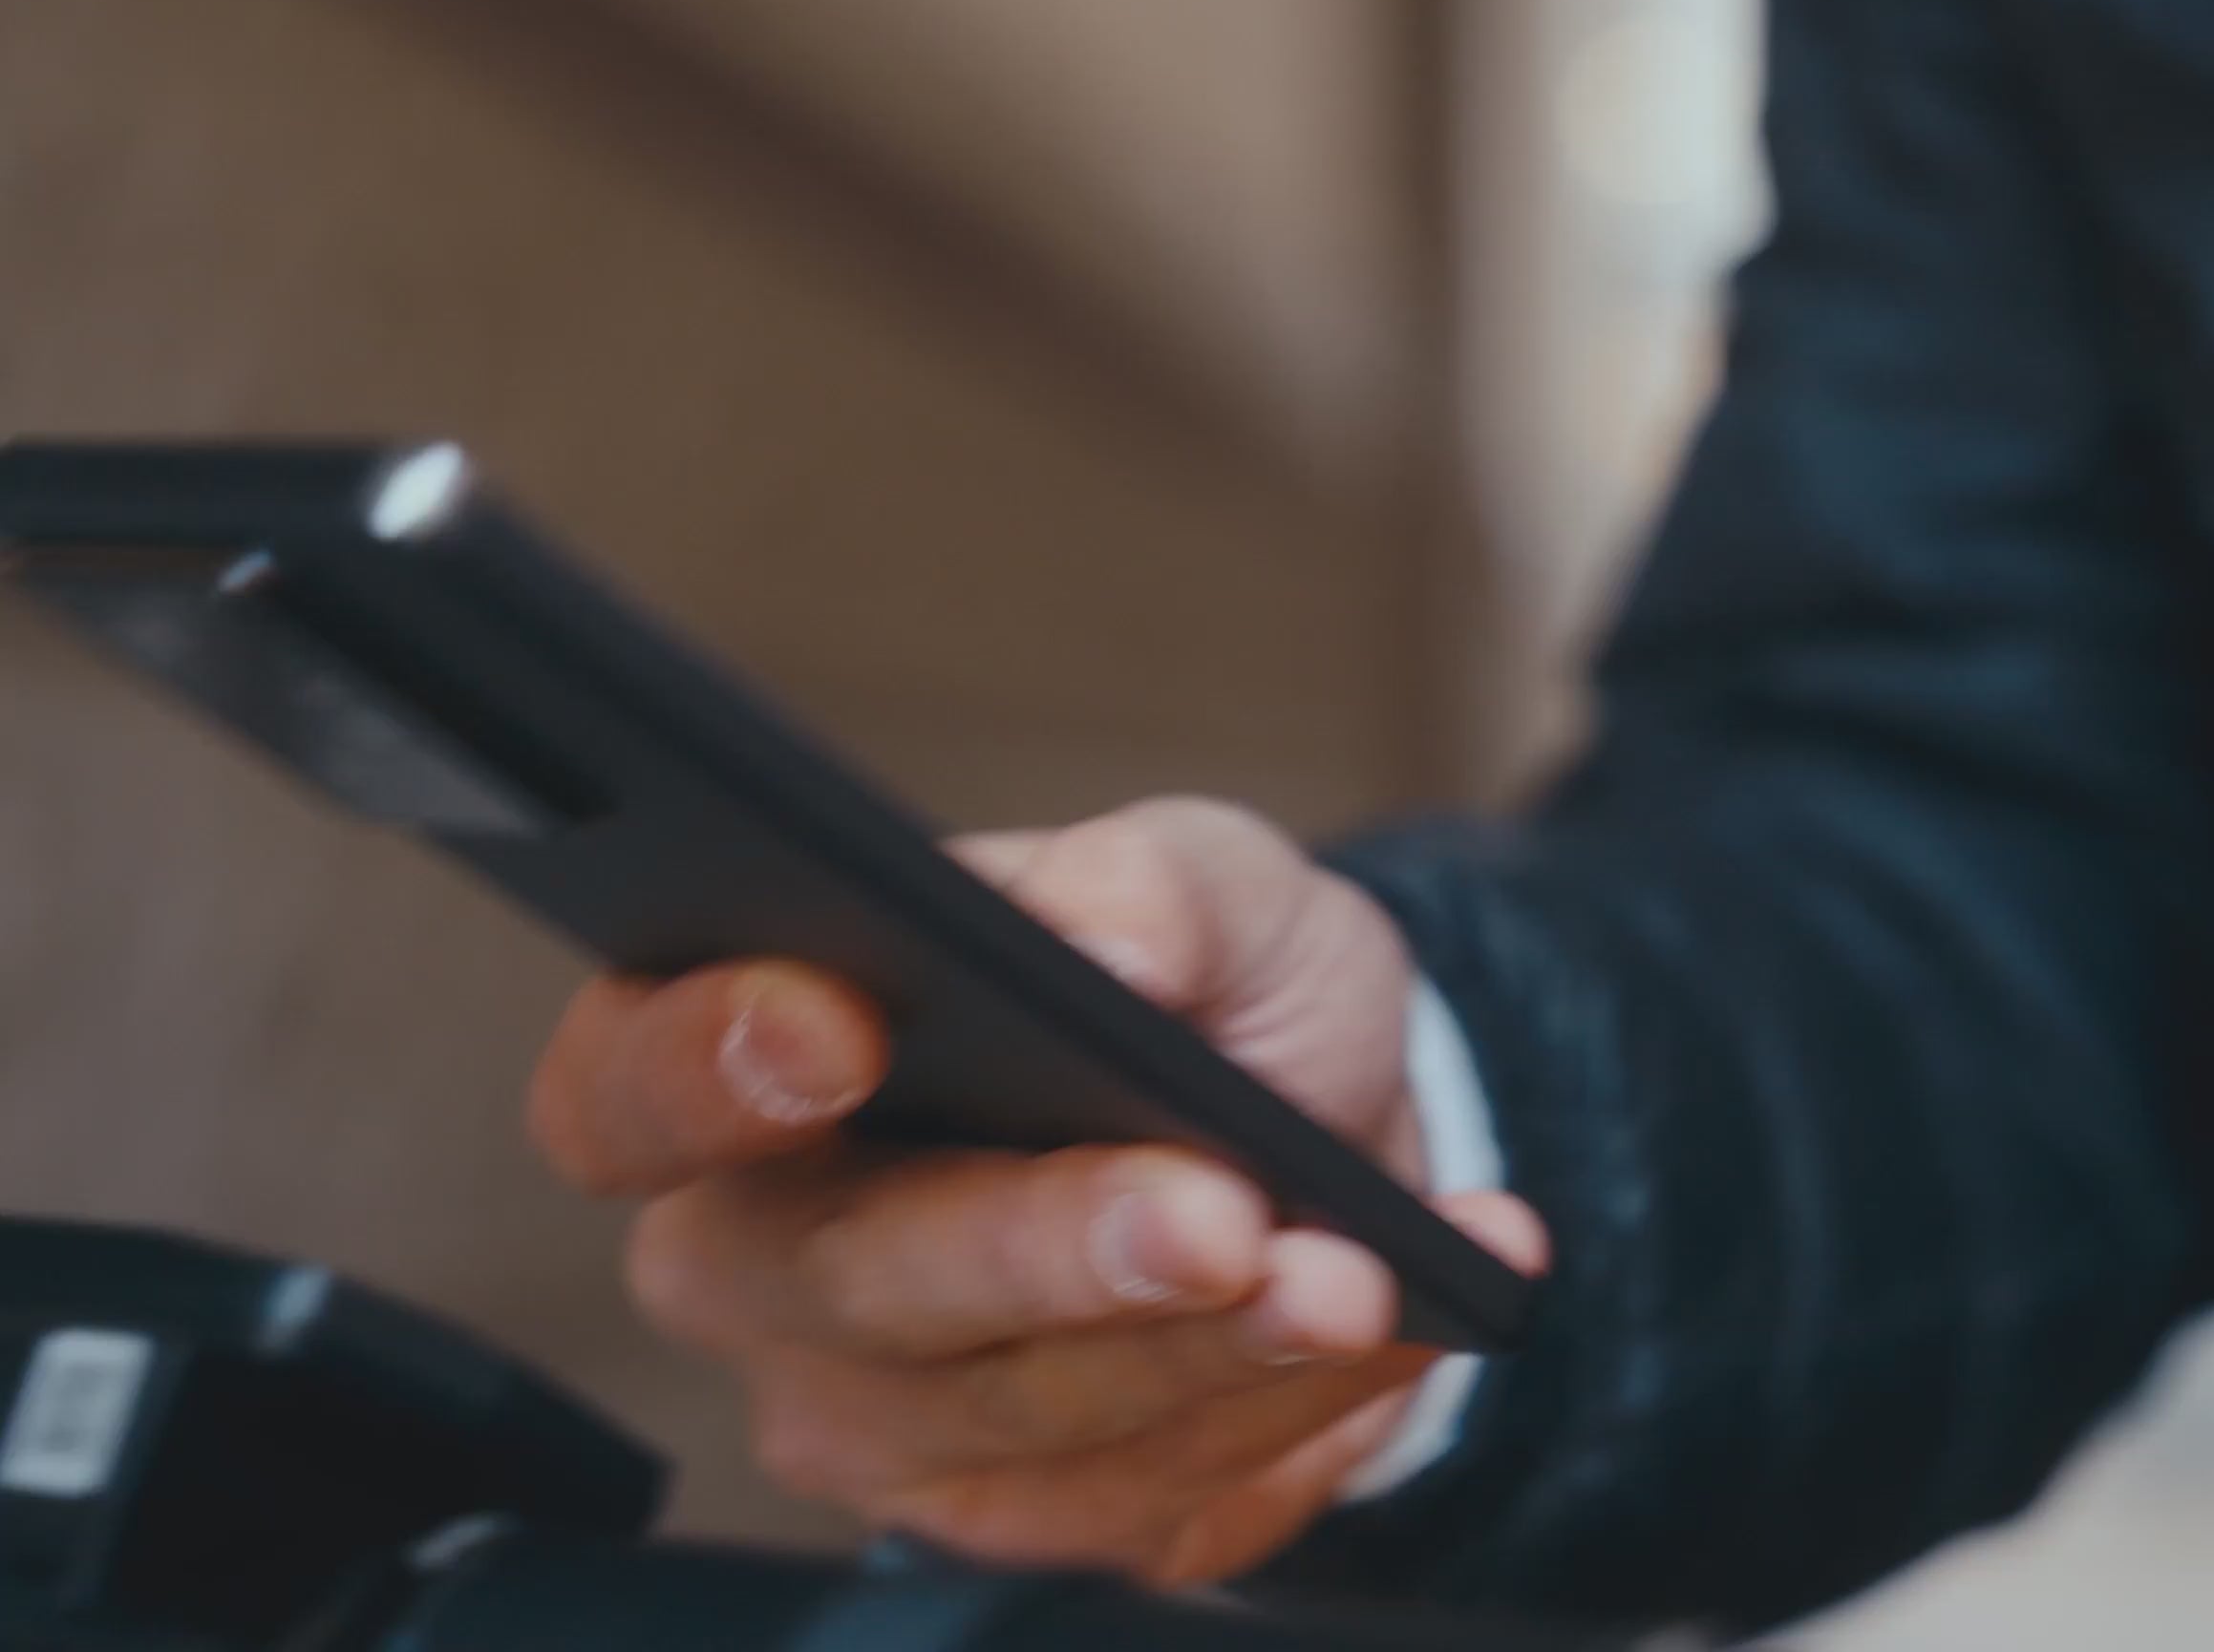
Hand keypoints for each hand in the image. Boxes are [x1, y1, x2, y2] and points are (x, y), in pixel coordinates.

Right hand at [521, 797, 1547, 1583]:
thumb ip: (1148, 882)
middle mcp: (769, 1267)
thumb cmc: (1208, 988)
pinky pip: (1150, 1495)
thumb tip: (1108, 938)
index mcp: (745, 1065)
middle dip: (1040, 1248)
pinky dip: (1299, 1400)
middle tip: (1209, 1209)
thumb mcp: (1214, 882)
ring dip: (1205, 1348)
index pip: (622, 1092)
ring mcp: (885, 1421)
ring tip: (1351, 1271)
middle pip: (841, 1290)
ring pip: (1017, 1420)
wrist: (1336, 1134)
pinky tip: (1401, 1314)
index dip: (698, 1070)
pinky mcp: (1029, 1521)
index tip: (838, 1028)